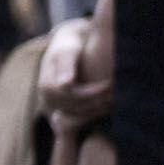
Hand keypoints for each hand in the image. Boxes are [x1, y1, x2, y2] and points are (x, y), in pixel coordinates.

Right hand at [38, 15, 110, 130]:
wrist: (69, 45)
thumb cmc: (70, 44)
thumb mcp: (68, 49)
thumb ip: (66, 64)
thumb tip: (64, 84)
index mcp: (46, 86)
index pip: (73, 97)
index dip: (92, 92)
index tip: (110, 84)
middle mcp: (47, 100)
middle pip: (77, 108)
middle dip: (97, 101)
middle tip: (117, 92)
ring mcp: (55, 108)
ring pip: (79, 117)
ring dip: (98, 109)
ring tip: (115, 96)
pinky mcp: (64, 111)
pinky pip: (80, 120)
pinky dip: (95, 113)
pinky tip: (109, 103)